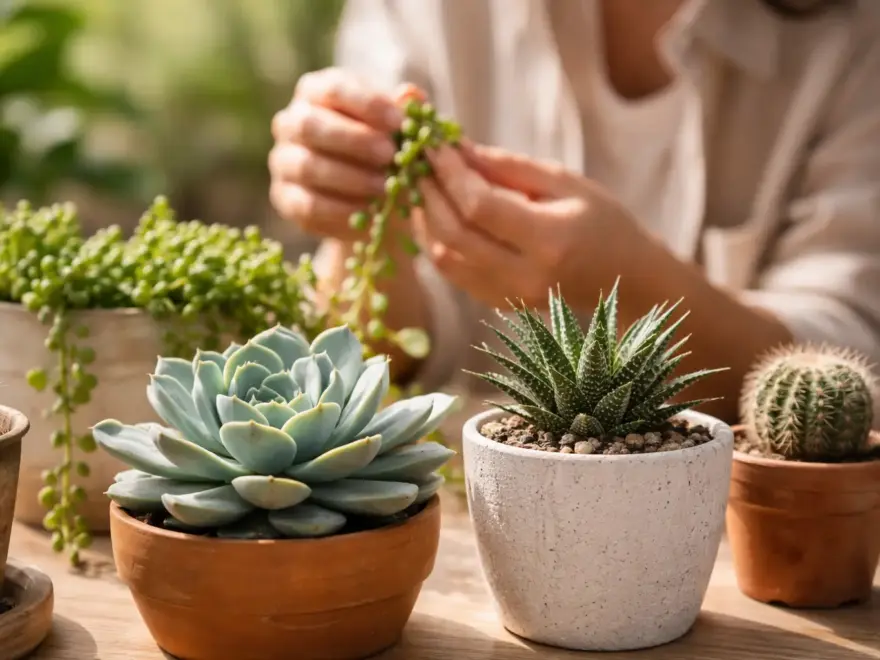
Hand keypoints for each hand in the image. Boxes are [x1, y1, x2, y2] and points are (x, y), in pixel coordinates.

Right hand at [269, 68, 408, 240]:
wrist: (372, 197)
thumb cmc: (384, 147)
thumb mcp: (397, 127)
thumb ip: (405, 110)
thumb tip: (411, 95)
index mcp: (316, 92)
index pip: (334, 89)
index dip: (367, 104)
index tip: (398, 122)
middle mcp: (291, 122)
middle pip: (310, 125)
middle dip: (354, 140)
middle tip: (389, 154)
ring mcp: (283, 160)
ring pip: (308, 166)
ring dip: (350, 177)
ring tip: (385, 187)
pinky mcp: (286, 198)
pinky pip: (308, 204)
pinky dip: (341, 209)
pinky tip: (368, 211)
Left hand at [412, 142, 654, 308]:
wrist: (625, 278)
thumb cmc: (603, 221)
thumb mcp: (565, 182)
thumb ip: (509, 167)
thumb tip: (457, 149)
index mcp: (550, 241)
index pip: (480, 207)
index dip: (449, 173)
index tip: (433, 144)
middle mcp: (526, 276)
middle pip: (454, 234)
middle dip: (428, 193)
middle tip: (416, 161)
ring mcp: (509, 296)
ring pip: (443, 257)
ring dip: (424, 218)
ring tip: (422, 184)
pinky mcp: (499, 304)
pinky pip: (451, 273)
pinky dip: (435, 239)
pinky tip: (435, 213)